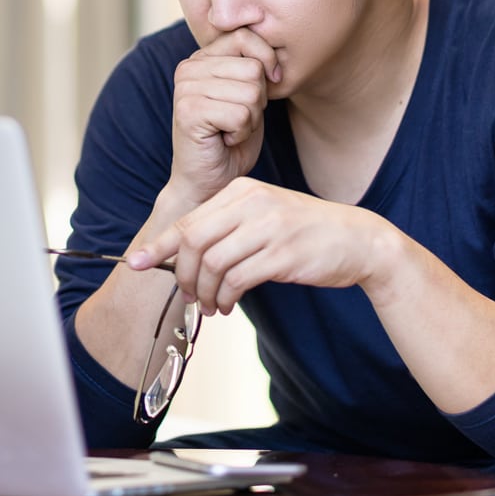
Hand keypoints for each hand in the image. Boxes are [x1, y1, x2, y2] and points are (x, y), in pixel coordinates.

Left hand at [130, 177, 384, 314]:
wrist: (358, 240)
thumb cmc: (304, 232)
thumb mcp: (263, 216)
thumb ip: (226, 227)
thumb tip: (182, 255)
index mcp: (242, 189)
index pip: (189, 219)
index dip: (160, 245)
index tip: (136, 263)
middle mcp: (252, 202)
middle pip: (194, 241)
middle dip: (184, 275)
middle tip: (190, 296)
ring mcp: (268, 227)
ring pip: (213, 263)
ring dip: (206, 292)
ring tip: (213, 306)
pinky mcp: (283, 254)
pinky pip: (237, 280)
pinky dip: (226, 298)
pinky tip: (229, 305)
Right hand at [167, 28, 280, 207]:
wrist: (209, 181)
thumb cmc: (231, 139)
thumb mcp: (248, 94)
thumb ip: (253, 66)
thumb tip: (274, 53)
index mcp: (201, 58)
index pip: (245, 36)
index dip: (267, 60)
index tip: (268, 85)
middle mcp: (188, 68)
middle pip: (253, 68)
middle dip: (258, 100)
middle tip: (236, 119)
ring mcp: (185, 89)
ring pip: (251, 92)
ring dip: (250, 119)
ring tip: (229, 129)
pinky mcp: (189, 112)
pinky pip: (241, 114)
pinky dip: (241, 132)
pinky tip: (224, 139)